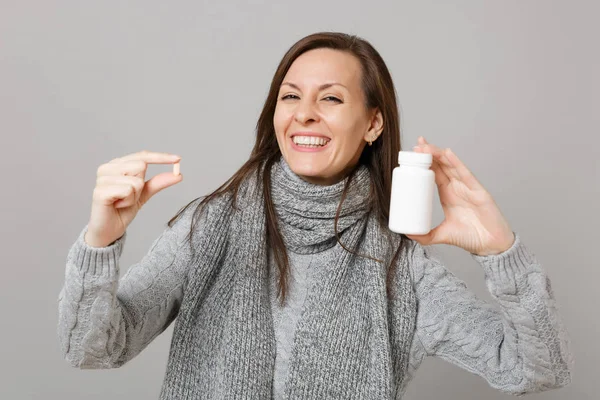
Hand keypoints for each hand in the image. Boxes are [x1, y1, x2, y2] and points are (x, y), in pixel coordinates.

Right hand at [85, 151, 182, 247]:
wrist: (110, 230)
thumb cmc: (123, 210)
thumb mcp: (144, 194)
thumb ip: (158, 183)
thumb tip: (178, 174)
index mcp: (117, 165)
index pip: (142, 156)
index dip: (161, 157)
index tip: (178, 159)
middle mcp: (108, 168)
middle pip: (141, 166)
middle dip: (141, 186)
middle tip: (129, 197)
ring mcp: (102, 179)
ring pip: (136, 181)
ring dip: (134, 196)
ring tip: (122, 202)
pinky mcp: (100, 191)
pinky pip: (127, 191)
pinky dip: (128, 201)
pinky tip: (117, 205)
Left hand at [405, 136, 514, 255]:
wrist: (490, 246)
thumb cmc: (470, 237)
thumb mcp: (442, 235)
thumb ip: (425, 236)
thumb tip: (407, 234)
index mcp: (448, 194)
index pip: (434, 173)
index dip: (424, 163)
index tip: (411, 154)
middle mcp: (457, 187)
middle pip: (441, 165)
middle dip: (429, 154)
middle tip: (415, 145)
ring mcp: (467, 187)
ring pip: (451, 166)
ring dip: (438, 155)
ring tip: (425, 146)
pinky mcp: (478, 191)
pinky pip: (466, 174)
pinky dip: (457, 163)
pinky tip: (447, 153)